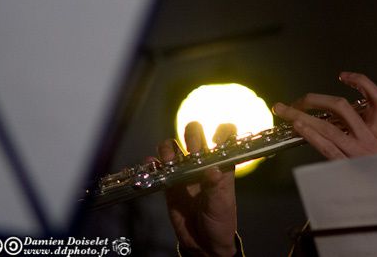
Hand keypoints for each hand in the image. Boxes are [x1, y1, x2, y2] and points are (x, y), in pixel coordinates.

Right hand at [156, 122, 237, 256]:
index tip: (215, 138)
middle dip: (192, 135)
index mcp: (221, 165)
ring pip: (174, 149)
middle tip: (192, 148)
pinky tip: (152, 165)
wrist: (204, 244)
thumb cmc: (220, 221)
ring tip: (169, 160)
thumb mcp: (221, 204)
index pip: (224, 138)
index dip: (222, 131)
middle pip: (195, 136)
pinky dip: (152, 164)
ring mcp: (185, 173)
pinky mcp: (170, 185)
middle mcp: (202, 164)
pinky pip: (159, 169)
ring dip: (169, 148)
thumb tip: (213, 170)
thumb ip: (216, 187)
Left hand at [272, 71, 376, 158]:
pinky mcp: (347, 166)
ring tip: (284, 110)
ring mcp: (358, 151)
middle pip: (343, 107)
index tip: (343, 76)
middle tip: (299, 100)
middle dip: (316, 100)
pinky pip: (327, 146)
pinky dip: (310, 134)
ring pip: (329, 126)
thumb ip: (358, 131)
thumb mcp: (375, 148)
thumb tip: (328, 118)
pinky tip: (297, 127)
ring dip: (302, 115)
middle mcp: (369, 137)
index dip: (361, 82)